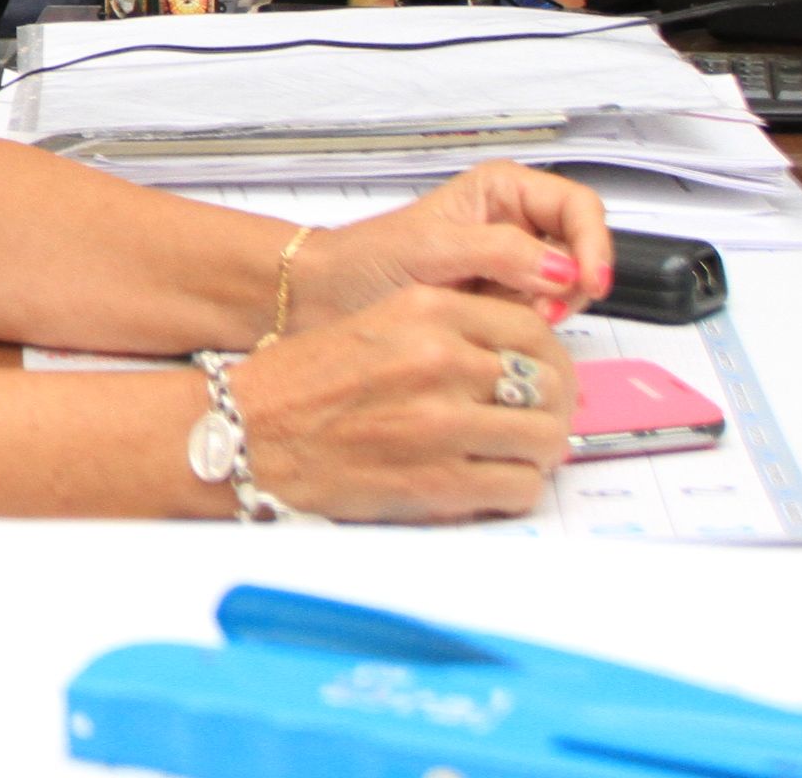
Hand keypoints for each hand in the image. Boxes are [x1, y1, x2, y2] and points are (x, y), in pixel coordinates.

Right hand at [230, 286, 572, 522]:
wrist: (248, 434)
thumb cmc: (299, 385)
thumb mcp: (377, 323)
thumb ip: (446, 331)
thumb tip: (514, 358)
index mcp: (425, 311)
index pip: (532, 328)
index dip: (549, 358)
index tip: (545, 373)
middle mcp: (440, 360)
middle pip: (548, 384)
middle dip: (553, 407)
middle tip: (539, 419)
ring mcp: (442, 423)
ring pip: (544, 439)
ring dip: (538, 452)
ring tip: (516, 455)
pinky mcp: (439, 482)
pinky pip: (518, 487)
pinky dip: (515, 489)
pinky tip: (492, 482)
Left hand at [298, 161, 611, 326]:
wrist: (324, 300)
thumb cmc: (364, 261)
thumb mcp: (433, 249)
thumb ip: (500, 252)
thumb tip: (561, 268)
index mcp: (501, 193)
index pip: (578, 206)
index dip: (593, 242)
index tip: (589, 280)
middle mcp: (513, 227)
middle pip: (581, 253)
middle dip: (569, 285)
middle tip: (537, 311)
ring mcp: (511, 270)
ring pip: (566, 292)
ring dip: (546, 313)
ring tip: (501, 320)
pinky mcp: (501, 308)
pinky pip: (540, 322)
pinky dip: (526, 333)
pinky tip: (491, 332)